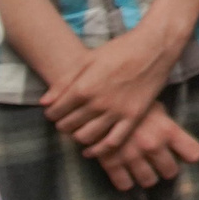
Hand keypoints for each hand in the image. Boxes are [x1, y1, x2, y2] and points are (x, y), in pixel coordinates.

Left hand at [41, 26, 175, 153]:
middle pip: (68, 125)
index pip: (56, 111)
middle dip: (62, 124)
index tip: (54, 112)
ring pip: (86, 136)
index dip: (51, 113)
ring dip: (76, 136)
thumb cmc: (119, 50)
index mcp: (84, 87)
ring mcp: (116, 112)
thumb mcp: (88, 59)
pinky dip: (98, 150)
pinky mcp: (133, 117)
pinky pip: (112, 142)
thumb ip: (64, 81)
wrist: (154, 48)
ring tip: (77, 130)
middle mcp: (98, 103)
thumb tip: (44, 102)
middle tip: (65, 120)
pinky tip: (90, 151)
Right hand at [95, 103, 198, 191]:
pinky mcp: (112, 163)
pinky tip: (124, 170)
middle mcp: (152, 145)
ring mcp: (132, 156)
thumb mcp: (156, 109)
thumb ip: (167, 127)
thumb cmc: (131, 104)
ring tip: (141, 165)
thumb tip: (178, 145)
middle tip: (158, 160)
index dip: (189, 155)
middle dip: (165, 167)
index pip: (194, 154)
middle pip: (171, 172)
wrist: (97, 102)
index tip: (182, 154)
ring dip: (146, 175)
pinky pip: (124, 185)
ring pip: (149, 181)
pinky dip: (125, 180)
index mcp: (167, 129)